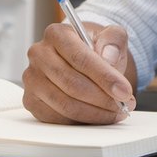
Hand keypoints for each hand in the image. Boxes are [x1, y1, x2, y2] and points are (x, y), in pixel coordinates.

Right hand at [22, 22, 136, 124]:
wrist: (83, 59)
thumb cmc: (96, 48)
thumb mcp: (111, 36)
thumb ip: (114, 40)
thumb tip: (109, 57)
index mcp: (56, 34)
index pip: (80, 58)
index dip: (104, 77)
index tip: (124, 91)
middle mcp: (39, 55)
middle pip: (72, 84)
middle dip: (103, 99)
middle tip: (124, 105)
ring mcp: (32, 80)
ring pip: (66, 105)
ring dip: (95, 113)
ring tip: (116, 111)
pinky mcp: (32, 101)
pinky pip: (58, 119)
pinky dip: (82, 121)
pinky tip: (98, 115)